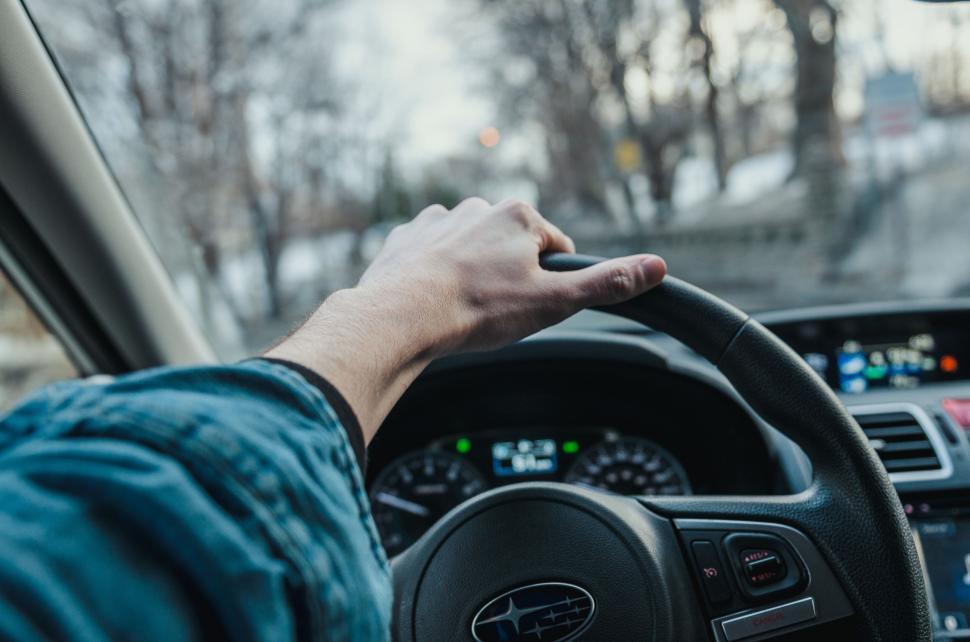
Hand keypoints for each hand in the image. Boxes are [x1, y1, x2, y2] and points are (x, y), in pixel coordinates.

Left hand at [357, 198, 666, 355]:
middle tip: (498, 310)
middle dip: (509, 274)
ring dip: (472, 271)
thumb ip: (603, 283)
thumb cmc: (478, 309)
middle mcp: (477, 208)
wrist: (401, 315)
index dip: (551, 278)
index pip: (553, 245)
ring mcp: (437, 220)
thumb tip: (656, 267)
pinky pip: (429, 252)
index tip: (538, 302)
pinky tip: (433, 298)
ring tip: (464, 307)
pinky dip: (434, 272)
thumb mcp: (552, 301)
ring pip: (469, 247)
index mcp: (518, 216)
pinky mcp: (405, 238)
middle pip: (510, 244)